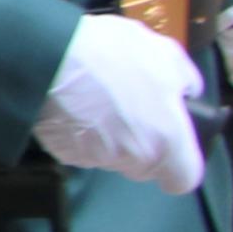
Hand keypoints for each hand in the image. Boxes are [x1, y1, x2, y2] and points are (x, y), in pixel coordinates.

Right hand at [35, 9, 206, 192]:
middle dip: (140, 147)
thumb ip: (185, 80)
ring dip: (107, 138)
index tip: (169, 148)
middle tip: (127, 112)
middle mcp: (132, 158)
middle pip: (143, 168)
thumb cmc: (114, 53)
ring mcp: (94, 158)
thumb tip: (185, 95)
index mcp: (166, 138)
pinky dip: (78, 134)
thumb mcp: (164, 52)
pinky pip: (78, 149)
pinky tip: (71, 106)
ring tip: (94, 102)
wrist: (47, 56)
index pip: (183, 180)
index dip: (178, 166)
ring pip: (110, 158)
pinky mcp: (61, 152)